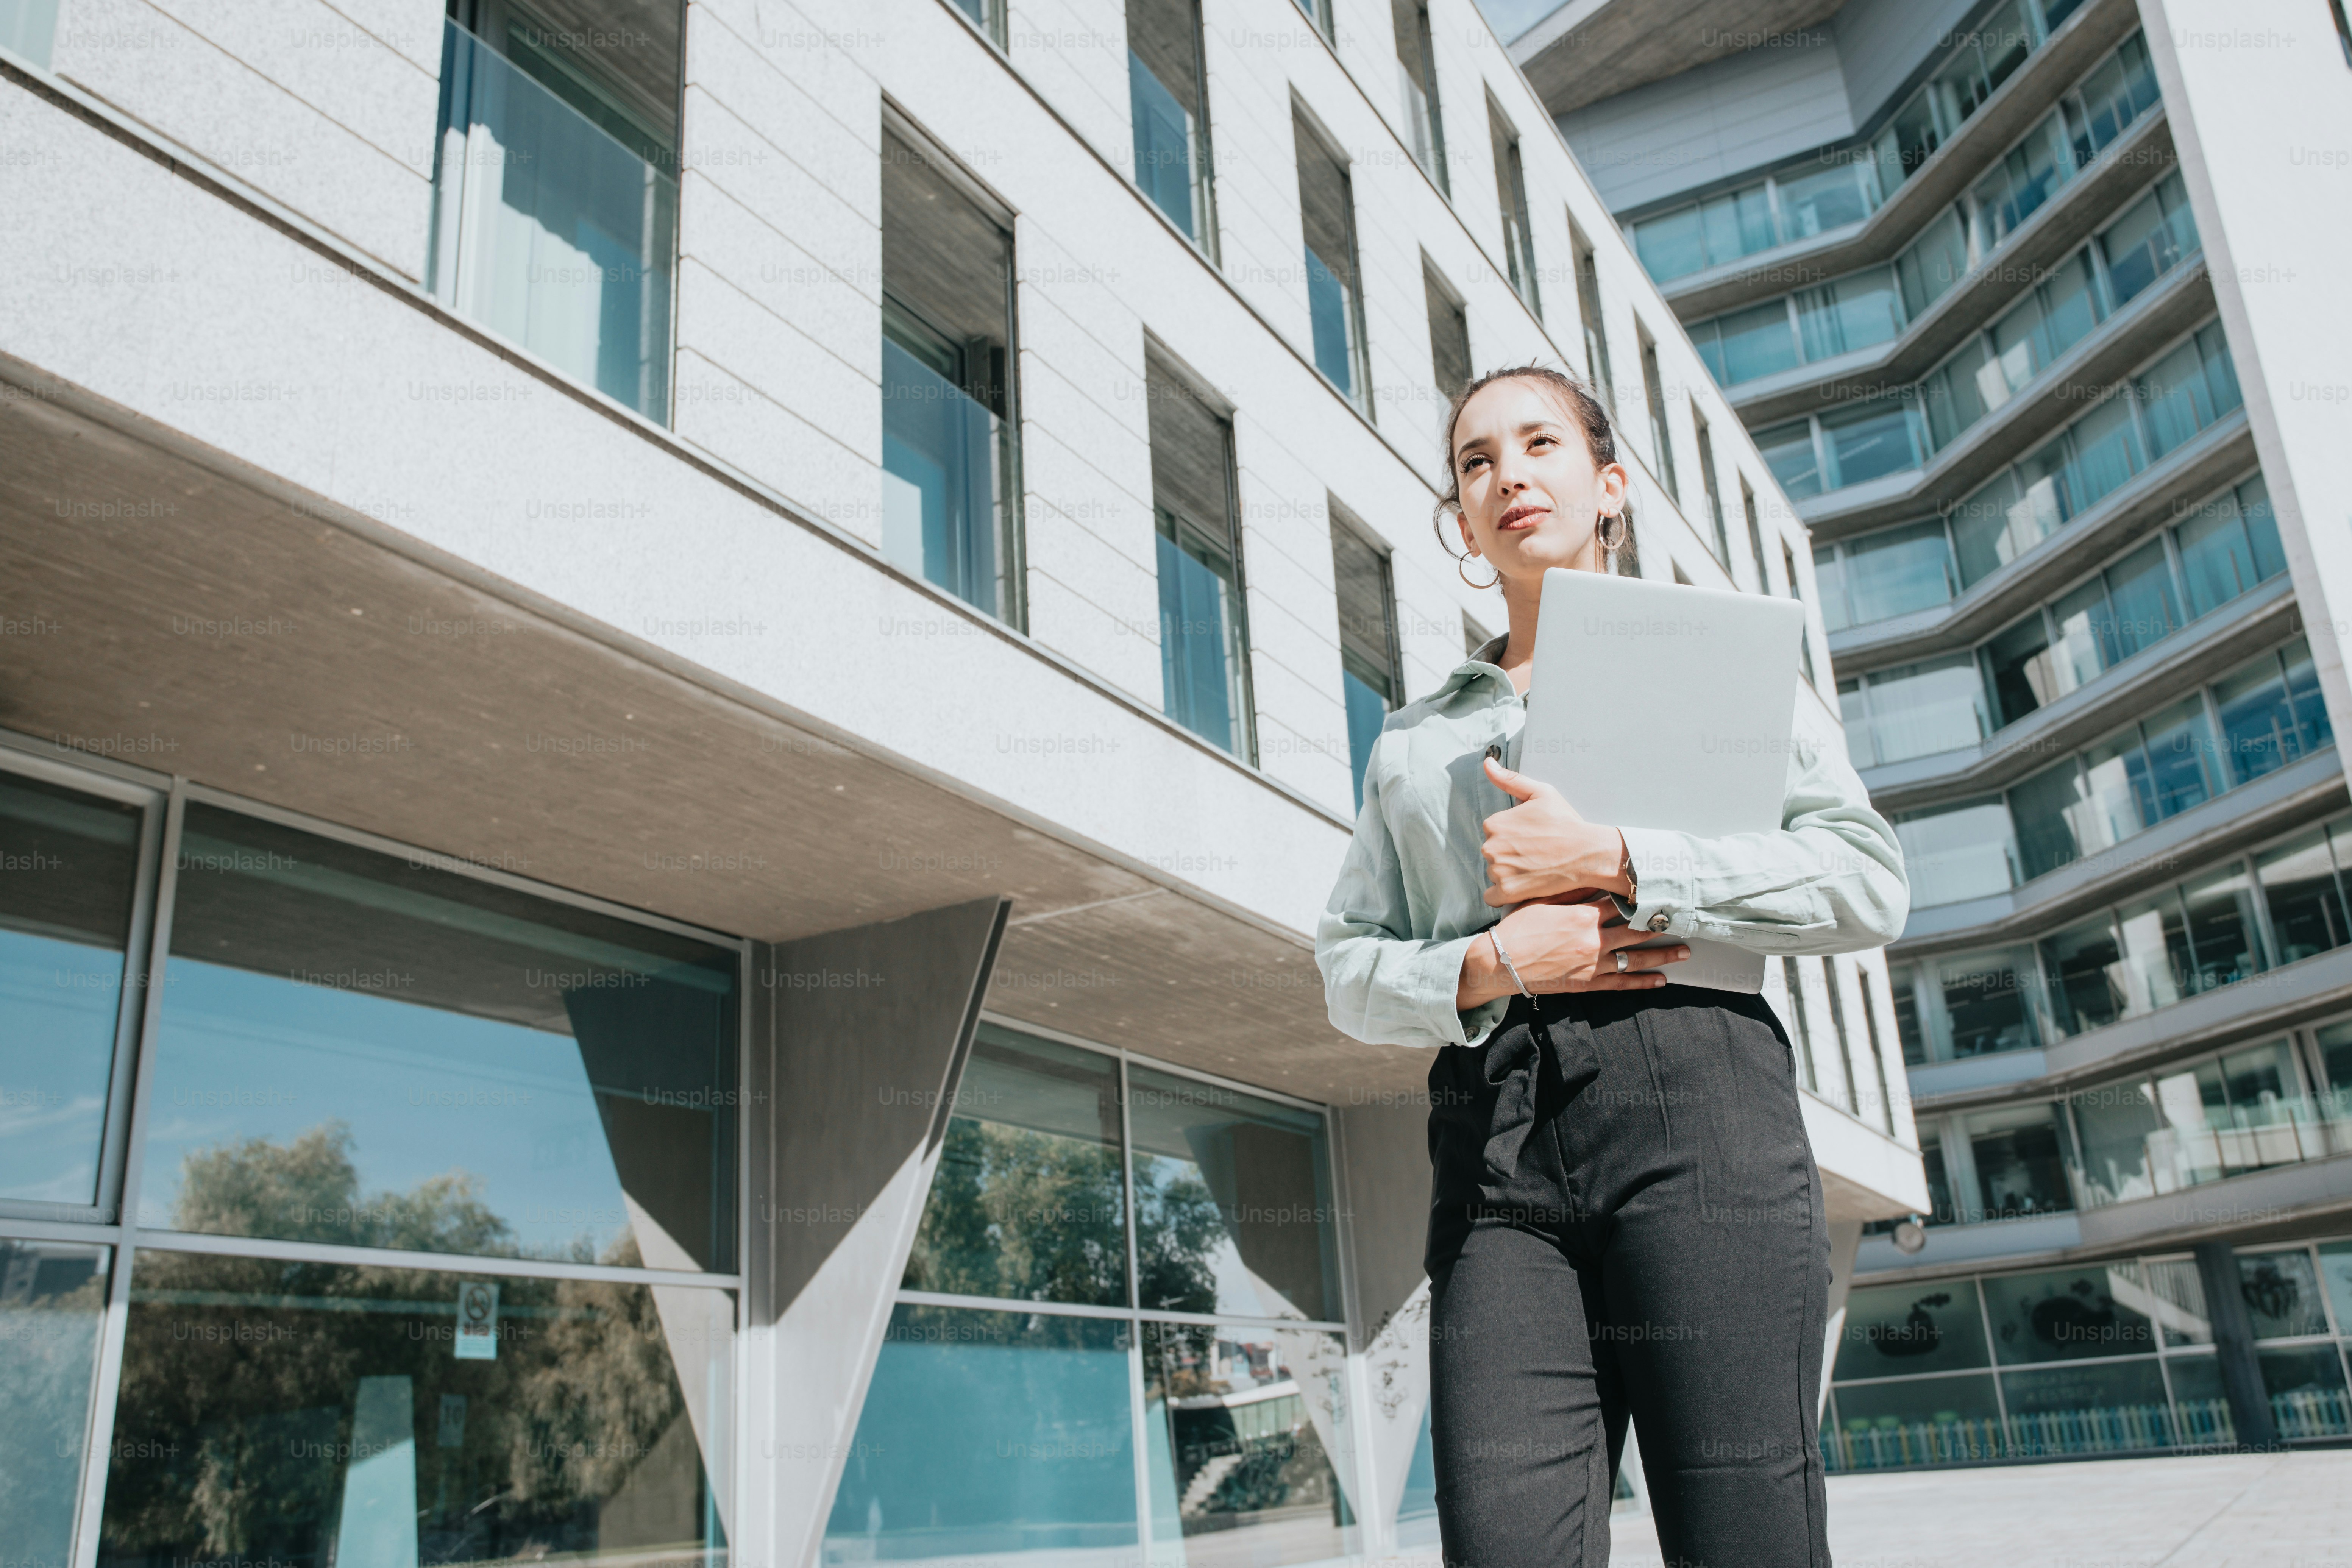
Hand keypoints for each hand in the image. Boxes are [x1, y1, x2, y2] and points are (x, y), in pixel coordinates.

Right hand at [1455, 901, 1687, 1007]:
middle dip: (1661, 926)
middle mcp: (1593, 940)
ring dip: (1662, 955)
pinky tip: (1660, 980)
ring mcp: (1592, 964)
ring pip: (1635, 959)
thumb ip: (1572, 891)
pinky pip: (1621, 984)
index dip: (1643, 899)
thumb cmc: (1517, 929)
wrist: (1500, 963)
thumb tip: (1596, 878)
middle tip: (1683, 921)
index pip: (1621, 904)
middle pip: (1636, 931)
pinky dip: (1642, 982)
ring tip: (1684, 951)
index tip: (1660, 895)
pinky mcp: (1587, 983)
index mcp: (1583, 916)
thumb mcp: (1542, 901)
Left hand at [1479, 757, 1628, 907]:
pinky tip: (1522, 887)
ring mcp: (1498, 871)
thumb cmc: (1566, 822)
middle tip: (1536, 854)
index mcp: (1494, 823)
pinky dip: (1503, 894)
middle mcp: (1490, 847)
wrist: (1588, 853)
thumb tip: (1487, 761)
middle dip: (1509, 854)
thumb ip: (1509, 779)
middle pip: (1492, 854)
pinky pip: (1492, 898)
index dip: (1513, 835)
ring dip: (1509, 874)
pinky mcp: (1507, 892)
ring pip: (1493, 874)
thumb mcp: (1540, 793)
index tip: (1532, 837)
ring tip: (1535, 869)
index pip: (1494, 832)